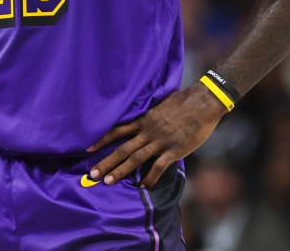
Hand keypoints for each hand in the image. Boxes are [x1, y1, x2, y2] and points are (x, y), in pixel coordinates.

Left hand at [87, 82, 226, 187]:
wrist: (202, 103)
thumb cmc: (183, 102)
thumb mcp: (159, 105)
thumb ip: (149, 116)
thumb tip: (142, 120)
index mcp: (143, 120)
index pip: (117, 131)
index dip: (101, 140)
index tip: (87, 148)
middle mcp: (148, 131)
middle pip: (122, 149)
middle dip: (106, 162)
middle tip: (92, 174)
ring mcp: (160, 142)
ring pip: (135, 159)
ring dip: (121, 171)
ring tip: (108, 182)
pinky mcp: (174, 150)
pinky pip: (158, 167)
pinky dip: (150, 177)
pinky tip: (143, 186)